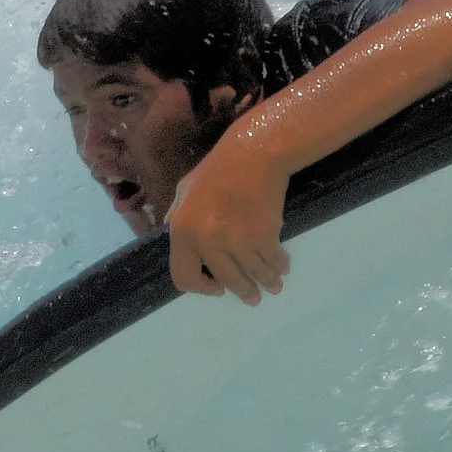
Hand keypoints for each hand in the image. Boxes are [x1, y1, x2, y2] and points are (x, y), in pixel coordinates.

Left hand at [164, 133, 291, 305]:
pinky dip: (280, 265)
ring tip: (274, 286)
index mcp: (183, 232)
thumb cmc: (217, 169)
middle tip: (253, 298)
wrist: (254, 153)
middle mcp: (208, 241)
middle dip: (243, 292)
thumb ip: (175, 214)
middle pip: (226, 279)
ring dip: (266, 282)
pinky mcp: (265, 234)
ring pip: (253, 272)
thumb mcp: (184, 189)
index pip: (185, 277)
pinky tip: (283, 267)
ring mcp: (238, 240)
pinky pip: (273, 258)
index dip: (201, 289)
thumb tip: (168, 231)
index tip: (217, 289)